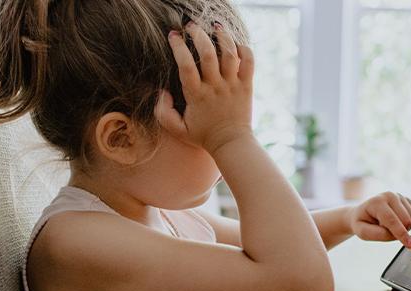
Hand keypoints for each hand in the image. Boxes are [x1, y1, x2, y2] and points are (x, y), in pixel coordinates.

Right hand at [156, 22, 254, 153]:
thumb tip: (161, 92)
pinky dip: (244, 49)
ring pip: (230, 54)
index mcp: (197, 95)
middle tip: (191, 26)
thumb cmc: (203, 136)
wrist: (231, 143)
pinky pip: (249, 62)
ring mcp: (232, 85)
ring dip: (222, 37)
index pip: (186, 65)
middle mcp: (215, 87)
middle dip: (199, 35)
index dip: (178, 47)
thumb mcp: (177, 129)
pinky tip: (235, 44)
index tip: (173, 35)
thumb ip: (163, 112)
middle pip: (208, 54)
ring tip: (215, 27)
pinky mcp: (247, 86)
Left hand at [346, 192, 410, 248]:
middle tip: (387, 231)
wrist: (363, 213)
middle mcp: (390, 196)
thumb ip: (380, 234)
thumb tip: (400, 235)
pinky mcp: (407, 200)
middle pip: (406, 220)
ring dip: (405, 228)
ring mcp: (400, 196)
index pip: (392, 220)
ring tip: (391, 226)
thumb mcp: (363, 232)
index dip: (402, 234)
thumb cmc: (362, 223)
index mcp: (377, 202)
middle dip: (401, 231)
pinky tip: (401, 223)